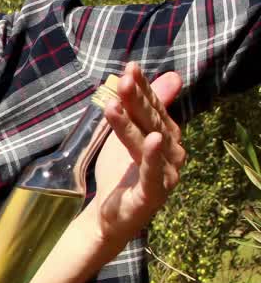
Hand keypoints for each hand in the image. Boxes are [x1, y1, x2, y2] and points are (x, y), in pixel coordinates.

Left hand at [93, 61, 186, 241]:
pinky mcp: (155, 193)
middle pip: (151, 121)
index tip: (129, 67)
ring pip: (148, 142)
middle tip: (122, 79)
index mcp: (166, 136)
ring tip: (119, 101)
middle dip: (136, 99)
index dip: (143, 87)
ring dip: (133, 122)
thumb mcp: (129, 134)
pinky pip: (153, 172)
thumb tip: (174, 75)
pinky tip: (152, 139)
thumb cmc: (120, 172)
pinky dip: (152, 155)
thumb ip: (145, 107)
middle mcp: (172, 152)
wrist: (109, 215)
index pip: (154, 106)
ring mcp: (167, 173)